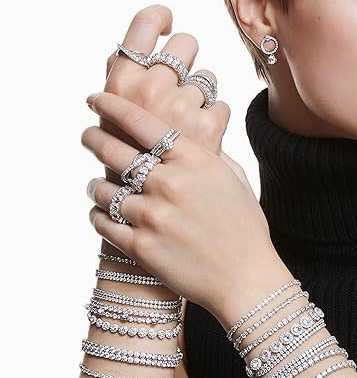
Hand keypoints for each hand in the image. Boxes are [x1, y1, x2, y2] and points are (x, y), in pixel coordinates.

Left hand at [82, 91, 278, 319]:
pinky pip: (102, 223)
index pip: (141, 123)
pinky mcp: (141, 247)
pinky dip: (98, 216)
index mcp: (194, 160)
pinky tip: (103, 214)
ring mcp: (153, 215)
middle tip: (88, 136)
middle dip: (94, 138)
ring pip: (102, 189)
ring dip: (97, 185)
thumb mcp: (233, 179)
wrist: (246, 278)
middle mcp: (169, 182)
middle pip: (113, 149)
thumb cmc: (245, 228)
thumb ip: (205, 154)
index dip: (111, 107)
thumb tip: (183, 137)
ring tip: (99, 186)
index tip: (94, 100)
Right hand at [100, 4, 266, 235]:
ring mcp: (179, 108)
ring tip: (184, 125)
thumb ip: (126, 85)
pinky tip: (201, 143)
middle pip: (184, 44)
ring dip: (201, 96)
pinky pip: (222, 107)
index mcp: (120, 83)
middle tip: (178, 82)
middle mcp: (149, 89)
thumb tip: (146, 43)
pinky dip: (215, 123)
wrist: (152, 220)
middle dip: (185, 61)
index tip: (167, 21)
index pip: (144, 24)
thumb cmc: (129, 169)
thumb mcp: (113, 123)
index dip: (159, 17)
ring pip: (207, 78)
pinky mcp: (207, 130)